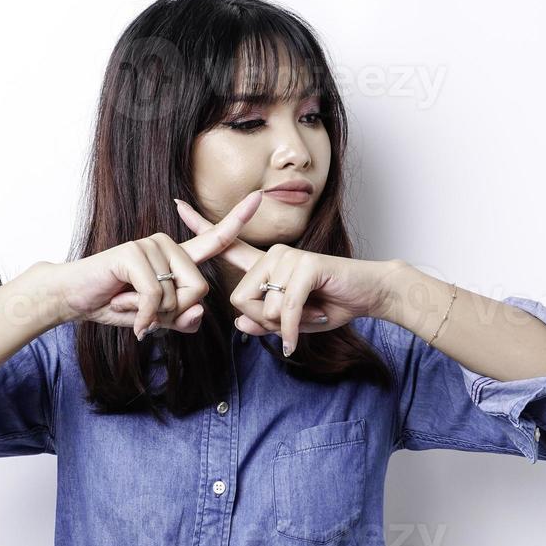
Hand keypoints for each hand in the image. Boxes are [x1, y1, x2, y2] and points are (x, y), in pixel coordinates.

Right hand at [42, 190, 261, 338]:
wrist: (74, 299)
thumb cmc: (115, 305)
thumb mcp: (156, 319)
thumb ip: (182, 319)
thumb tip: (198, 313)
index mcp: (177, 257)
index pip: (215, 239)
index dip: (238, 220)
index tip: (259, 196)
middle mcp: (167, 244)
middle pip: (200, 288)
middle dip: (175, 313)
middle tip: (145, 311)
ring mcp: (150, 245)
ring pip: (178, 296)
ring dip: (153, 314)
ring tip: (129, 304)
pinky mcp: (133, 253)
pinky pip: (154, 297)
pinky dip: (142, 316)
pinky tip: (127, 316)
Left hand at [170, 196, 404, 355]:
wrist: (368, 294)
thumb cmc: (330, 305)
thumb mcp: (289, 323)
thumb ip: (263, 323)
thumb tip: (240, 323)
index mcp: (266, 265)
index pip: (228, 245)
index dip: (202, 226)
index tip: (177, 205)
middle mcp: (273, 255)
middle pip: (239, 299)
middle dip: (262, 322)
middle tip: (291, 322)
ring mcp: (289, 257)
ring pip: (261, 307)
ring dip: (282, 325)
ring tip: (306, 315)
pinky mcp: (305, 266)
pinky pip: (284, 308)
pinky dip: (289, 330)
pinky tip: (294, 340)